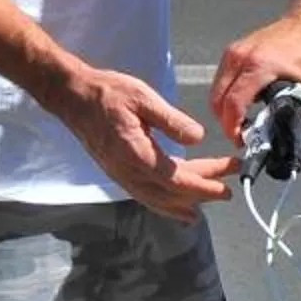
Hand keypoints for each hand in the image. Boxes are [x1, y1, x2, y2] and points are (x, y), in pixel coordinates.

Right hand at [51, 66, 235, 219]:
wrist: (72, 97)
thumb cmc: (105, 93)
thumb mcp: (142, 97)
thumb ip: (171, 120)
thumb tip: (197, 138)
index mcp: (136, 154)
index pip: (177, 180)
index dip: (204, 185)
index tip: (225, 185)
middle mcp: (127, 172)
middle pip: (171, 193)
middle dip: (201, 193)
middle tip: (227, 190)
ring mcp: (120, 175)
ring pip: (157, 200)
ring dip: (183, 204)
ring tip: (204, 207)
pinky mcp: (117, 172)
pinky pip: (145, 195)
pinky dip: (163, 203)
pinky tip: (174, 204)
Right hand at [209, 13, 300, 140]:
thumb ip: (296, 111)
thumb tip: (282, 131)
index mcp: (259, 65)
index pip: (233, 103)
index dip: (233, 127)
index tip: (241, 140)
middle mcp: (241, 57)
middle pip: (217, 99)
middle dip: (226, 122)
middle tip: (241, 135)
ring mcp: (234, 52)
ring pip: (216, 90)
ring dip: (224, 109)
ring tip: (242, 122)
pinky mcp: (234, 51)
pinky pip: (221, 79)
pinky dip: (226, 96)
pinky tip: (242, 105)